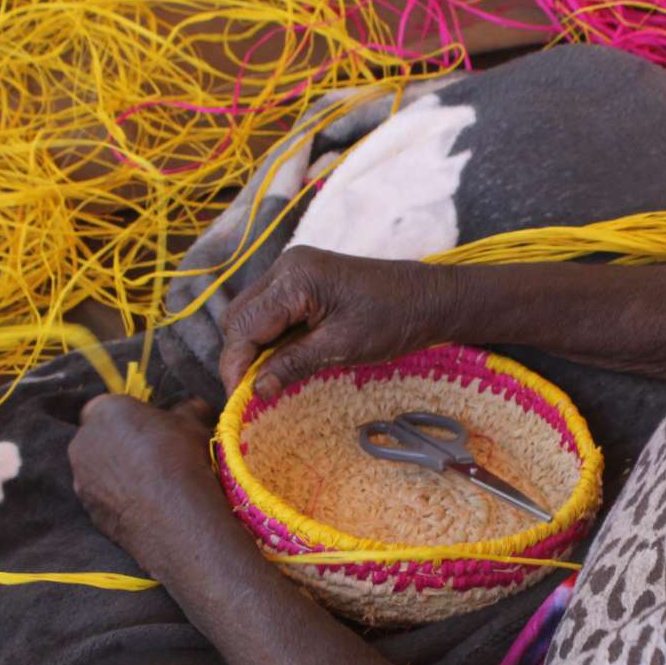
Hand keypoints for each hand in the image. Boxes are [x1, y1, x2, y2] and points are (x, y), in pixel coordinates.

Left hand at [69, 395, 230, 575]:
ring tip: (149, 485)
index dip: (129, 417)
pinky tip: (143, 506)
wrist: (176, 515)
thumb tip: (198, 406)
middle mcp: (83, 442)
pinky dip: (116, 499)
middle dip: (119, 444)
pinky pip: (101, 498)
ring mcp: (81, 479)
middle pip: (98, 438)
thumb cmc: (182, 457)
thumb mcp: (193, 425)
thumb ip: (189, 411)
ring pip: (97, 470)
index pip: (108, 407)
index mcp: (104, 411)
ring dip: (116, 474)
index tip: (151, 429)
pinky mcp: (87, 510)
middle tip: (151, 456)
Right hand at [217, 246, 460, 400]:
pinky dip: (270, 336)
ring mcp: (294, 269)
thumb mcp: (342, 347)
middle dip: (240, 355)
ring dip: (254, 347)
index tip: (237, 399)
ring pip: (253, 313)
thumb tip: (256, 390)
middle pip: (241, 317)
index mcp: (295, 278)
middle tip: (250, 393)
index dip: (236, 364)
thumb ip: (294, 364)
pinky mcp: (304, 279)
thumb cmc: (394, 320)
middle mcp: (287, 266)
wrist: (430, 298)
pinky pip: (272, 309)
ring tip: (265, 380)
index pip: (245, 325)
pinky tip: (281, 360)